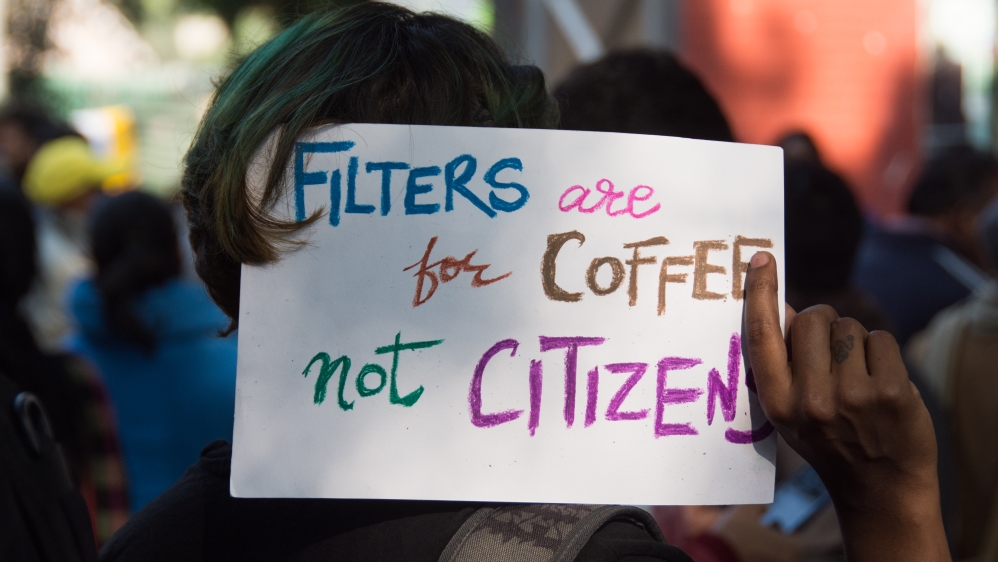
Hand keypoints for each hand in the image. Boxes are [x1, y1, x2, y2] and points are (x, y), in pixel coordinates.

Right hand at [743, 252, 948, 561]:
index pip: (763, 336)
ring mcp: (853, 397)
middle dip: (823, 322)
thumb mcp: (790, 411)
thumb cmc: (829, 439)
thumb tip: (782, 306)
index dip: (761, 293)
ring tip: (856, 376)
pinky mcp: (891, 392)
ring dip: (854, 342)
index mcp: (779, 402)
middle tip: (830, 351)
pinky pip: (880, 340)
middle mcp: (811, 400)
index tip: (762, 260)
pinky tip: (880, 382)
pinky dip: (882, 354)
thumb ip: (781, 363)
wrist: (879, 487)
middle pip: (814, 317)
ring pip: (849, 327)